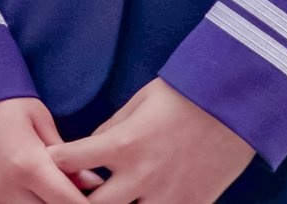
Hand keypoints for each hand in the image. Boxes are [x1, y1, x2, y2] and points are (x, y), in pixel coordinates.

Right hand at [0, 96, 104, 202]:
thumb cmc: (3, 102)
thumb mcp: (39, 118)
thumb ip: (65, 155)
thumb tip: (91, 182)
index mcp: (28, 165)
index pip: (67, 201)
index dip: (85, 203)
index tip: (95, 198)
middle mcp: (6, 189)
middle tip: (71, 191)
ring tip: (48, 192)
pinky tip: (24, 197)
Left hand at [46, 78, 255, 203]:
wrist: (237, 102)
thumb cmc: (187, 93)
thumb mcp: (142, 101)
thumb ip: (113, 128)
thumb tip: (91, 149)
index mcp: (125, 144)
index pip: (72, 159)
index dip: (56, 160)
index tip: (49, 159)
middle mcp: (140, 177)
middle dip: (77, 199)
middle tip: (72, 191)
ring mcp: (166, 197)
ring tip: (109, 197)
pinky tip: (143, 199)